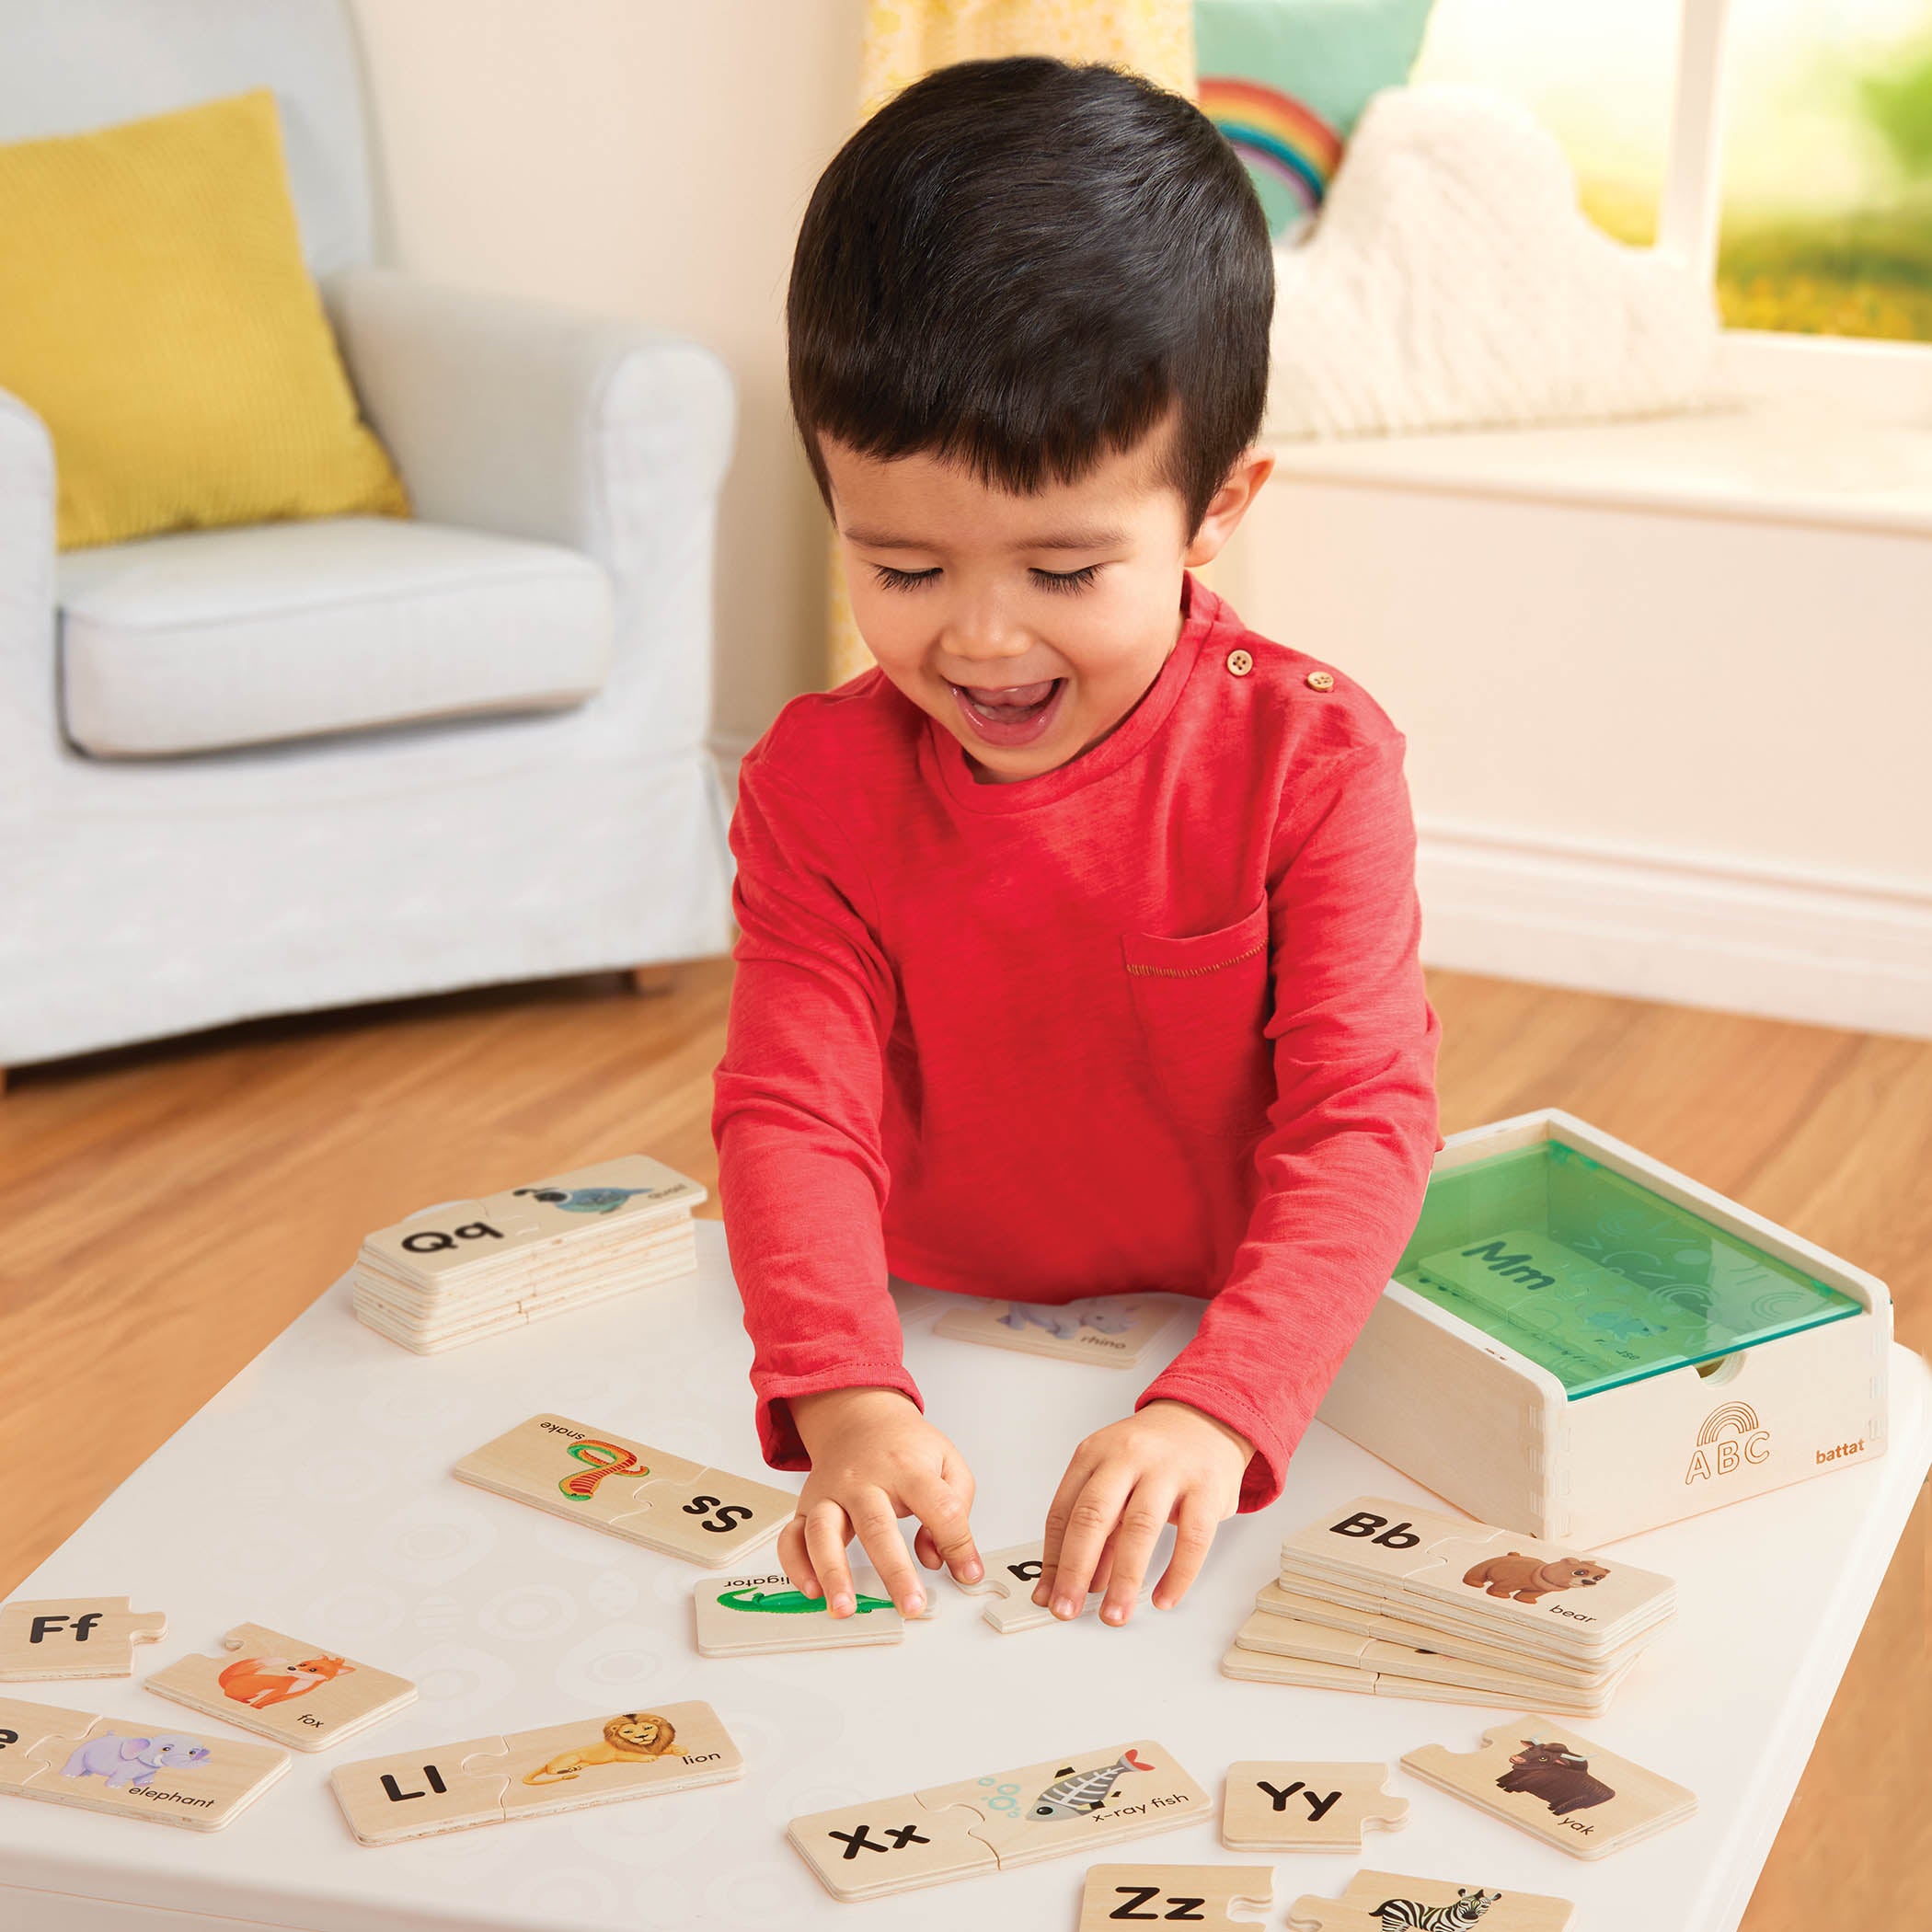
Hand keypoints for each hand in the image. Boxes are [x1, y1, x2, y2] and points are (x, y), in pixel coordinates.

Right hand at [779, 1387, 981, 1617]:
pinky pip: (791, 1537)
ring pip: (823, 1532)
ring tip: (844, 1607)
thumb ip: (955, 1508)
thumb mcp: (947, 1462)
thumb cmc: (904, 1447)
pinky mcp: (808, 1506)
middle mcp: (863, 1481)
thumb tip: (939, 1559)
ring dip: (833, 1572)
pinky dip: (796, 1565)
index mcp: (906, 1469)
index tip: (967, 1574)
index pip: (939, 1507)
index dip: (958, 1544)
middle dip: (895, 1572)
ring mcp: (831, 1494)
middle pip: (877, 1525)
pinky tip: (812, 1590)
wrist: (860, 1416)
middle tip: (912, 1606)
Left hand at [1035, 1400, 1249, 1625]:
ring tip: (1114, 1614)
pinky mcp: (1206, 1488)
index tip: (1048, 1594)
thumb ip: (1098, 1528)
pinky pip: (1192, 1538)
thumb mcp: (1114, 1478)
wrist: (1205, 1420)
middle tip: (1067, 1609)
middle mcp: (1128, 1457)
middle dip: (1076, 1569)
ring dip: (1124, 1580)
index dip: (1053, 1559)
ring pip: (1140, 1528)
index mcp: (1094, 1454)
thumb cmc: (1152, 1456)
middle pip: (1093, 1515)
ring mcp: (1168, 1470)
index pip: (1063, 1511)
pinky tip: (1164, 1598)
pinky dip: (1177, 1574)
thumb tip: (1079, 1582)